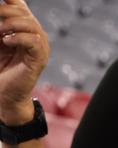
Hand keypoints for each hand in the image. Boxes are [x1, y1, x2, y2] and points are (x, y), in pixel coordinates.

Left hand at [0, 0, 48, 124]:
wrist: (3, 94)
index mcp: (22, 28)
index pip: (19, 5)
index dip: (11, 1)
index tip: (1, 2)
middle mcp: (34, 35)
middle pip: (23, 12)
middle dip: (6, 12)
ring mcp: (39, 47)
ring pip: (30, 24)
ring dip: (11, 25)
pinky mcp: (39, 59)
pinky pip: (34, 41)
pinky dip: (18, 38)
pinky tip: (7, 42)